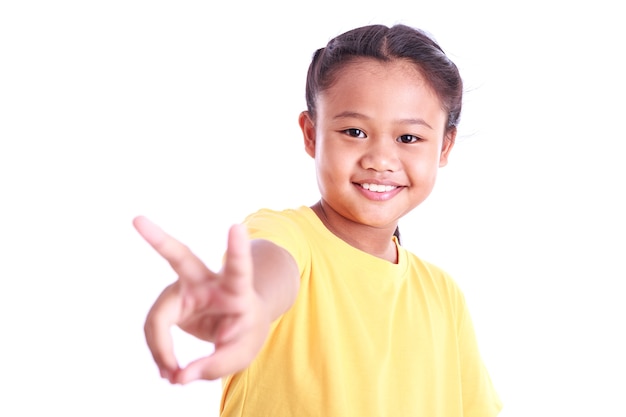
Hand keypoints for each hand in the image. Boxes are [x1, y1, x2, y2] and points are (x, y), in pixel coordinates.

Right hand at [133, 216, 270, 383]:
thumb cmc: (245, 330)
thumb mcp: (243, 353)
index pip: (238, 268)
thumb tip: (178, 376)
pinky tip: (169, 370)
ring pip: (159, 316)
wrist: (239, 323)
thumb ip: (215, 366)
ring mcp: (185, 289)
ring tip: (172, 375)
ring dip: (161, 350)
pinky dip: (159, 352)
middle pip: (181, 258)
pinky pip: (155, 329)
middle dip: (159, 240)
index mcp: (236, 288)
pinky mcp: (171, 303)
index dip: (237, 250)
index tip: (236, 226)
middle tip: (137, 219)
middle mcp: (207, 282)